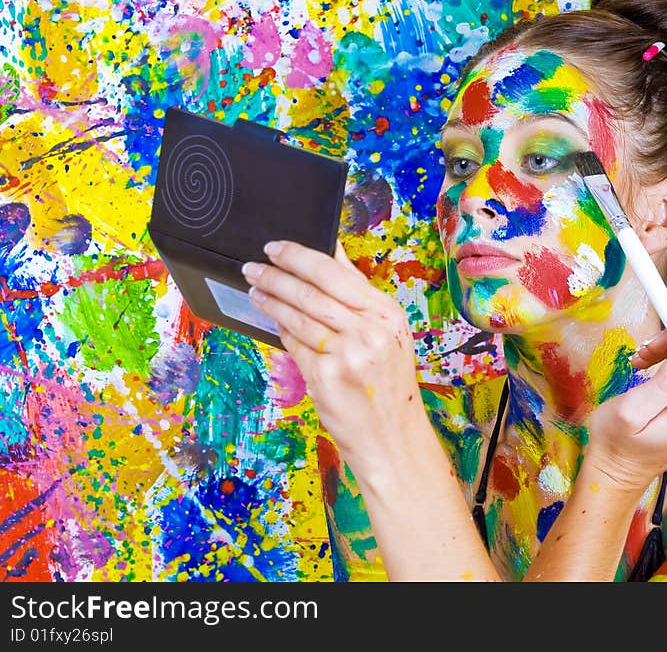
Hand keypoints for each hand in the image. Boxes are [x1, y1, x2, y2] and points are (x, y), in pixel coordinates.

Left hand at [241, 239, 427, 475]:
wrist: (393, 439)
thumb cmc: (387, 386)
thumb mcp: (389, 335)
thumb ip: (359, 296)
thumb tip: (332, 254)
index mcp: (388, 314)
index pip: (336, 273)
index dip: (301, 256)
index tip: (278, 248)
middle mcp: (370, 331)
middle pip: (313, 291)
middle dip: (278, 274)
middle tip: (253, 266)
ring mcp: (347, 354)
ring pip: (298, 316)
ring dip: (271, 300)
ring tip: (255, 290)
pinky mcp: (325, 377)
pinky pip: (294, 345)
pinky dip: (281, 331)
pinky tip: (273, 323)